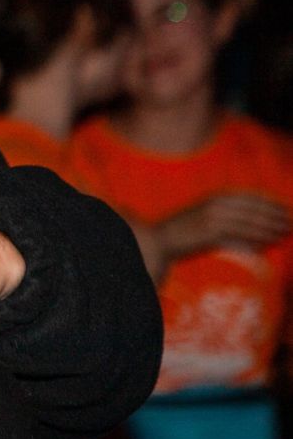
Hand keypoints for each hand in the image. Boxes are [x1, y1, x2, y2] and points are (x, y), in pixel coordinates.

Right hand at [159, 192, 289, 260]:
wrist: (159, 239)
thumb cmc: (182, 230)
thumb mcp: (203, 215)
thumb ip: (225, 215)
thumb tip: (250, 223)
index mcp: (214, 197)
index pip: (249, 196)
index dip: (269, 202)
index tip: (285, 208)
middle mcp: (215, 205)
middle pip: (253, 208)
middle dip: (275, 215)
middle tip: (291, 222)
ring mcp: (213, 218)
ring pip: (250, 222)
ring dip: (270, 227)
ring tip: (286, 232)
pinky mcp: (211, 233)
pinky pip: (240, 235)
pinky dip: (256, 238)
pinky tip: (268, 242)